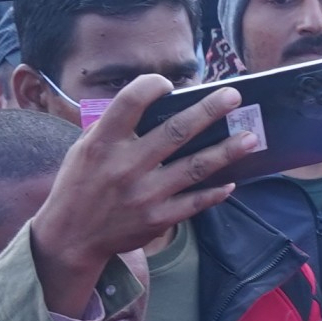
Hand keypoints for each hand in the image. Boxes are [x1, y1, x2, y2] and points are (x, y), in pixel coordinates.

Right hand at [27, 71, 247, 314]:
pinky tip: (232, 181)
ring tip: (250, 137)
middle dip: (209, 111)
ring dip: (226, 151)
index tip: (169, 83)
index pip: (130, 103)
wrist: (71, 237)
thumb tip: (149, 104)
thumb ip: (112, 129)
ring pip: (195, 167)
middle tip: (234, 96)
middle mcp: (126, 166)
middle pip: (176, 132)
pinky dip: (215, 191)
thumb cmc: (80, 185)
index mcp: (102, 143)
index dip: (152, 86)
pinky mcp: (158, 218)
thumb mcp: (83, 150)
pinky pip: (196, 202)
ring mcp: (145, 194)